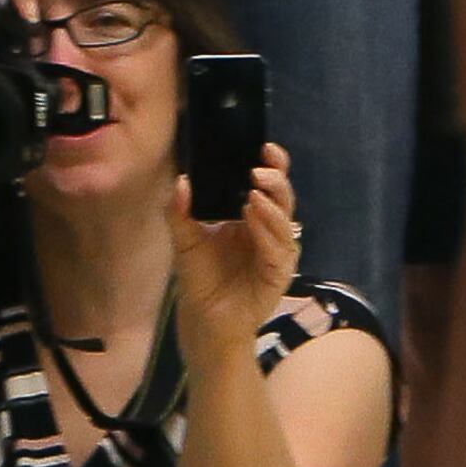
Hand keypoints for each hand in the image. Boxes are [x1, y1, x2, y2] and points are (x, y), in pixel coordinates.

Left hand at [171, 144, 303, 357]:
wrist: (203, 319)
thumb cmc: (200, 277)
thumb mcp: (185, 238)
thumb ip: (180, 210)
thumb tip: (181, 180)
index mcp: (251, 216)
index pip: (268, 185)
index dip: (273, 165)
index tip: (264, 147)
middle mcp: (268, 230)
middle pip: (283, 198)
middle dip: (276, 180)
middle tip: (259, 169)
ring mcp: (276, 252)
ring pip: (285, 222)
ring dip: (271, 206)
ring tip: (254, 192)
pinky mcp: (278, 274)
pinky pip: (278, 250)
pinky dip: (268, 232)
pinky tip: (254, 218)